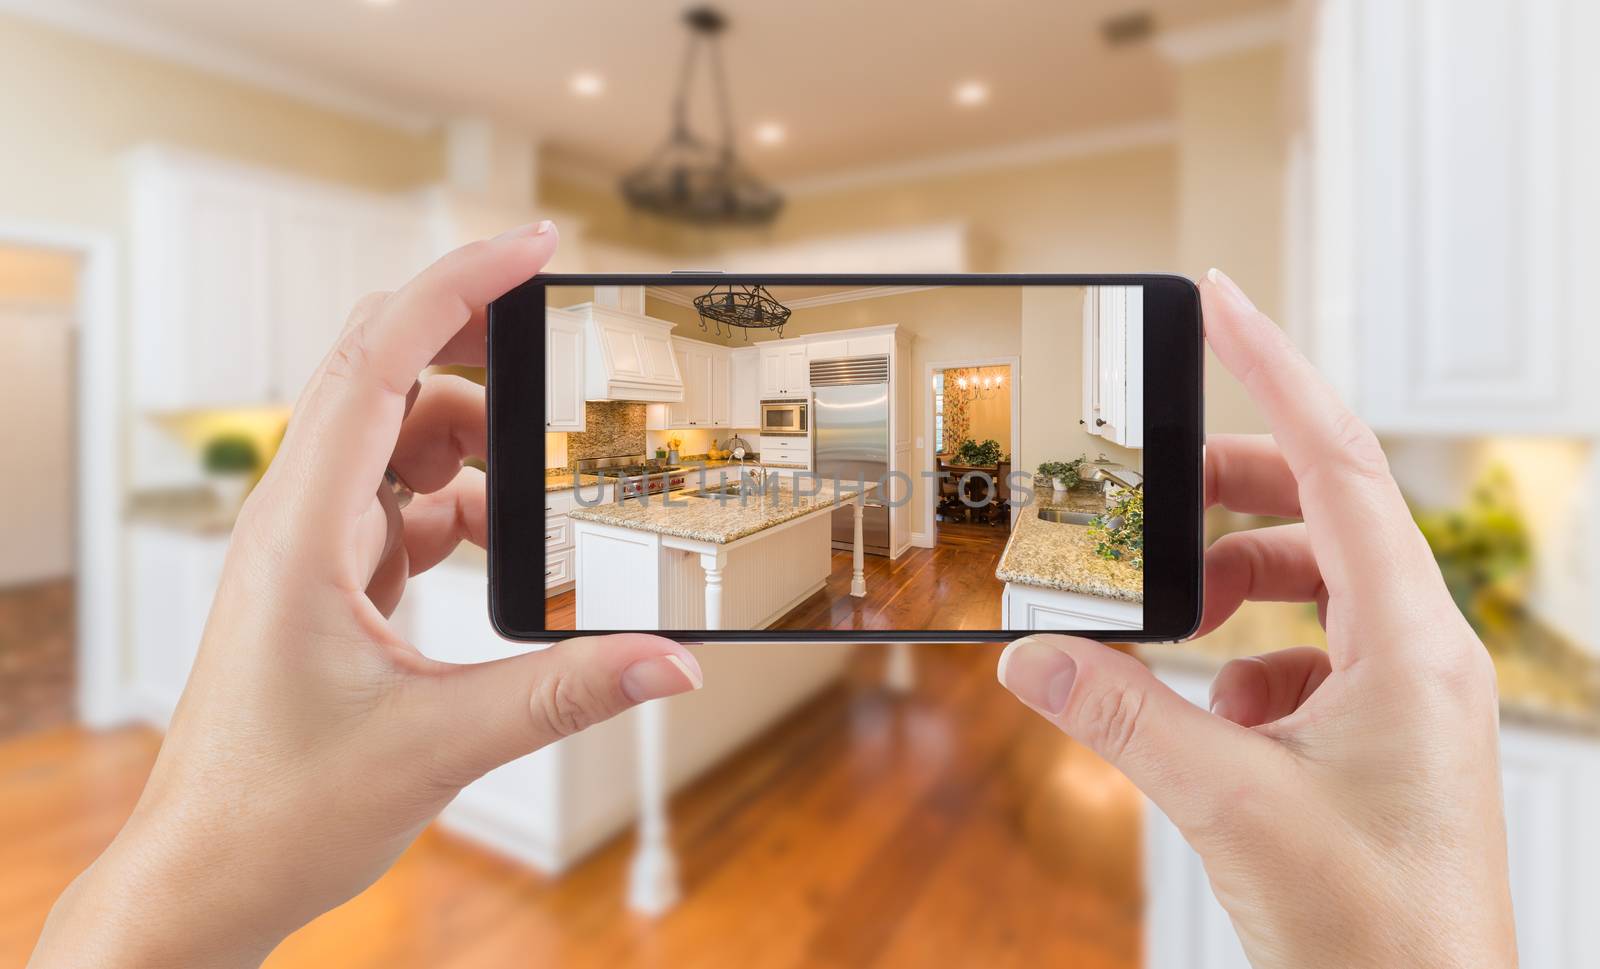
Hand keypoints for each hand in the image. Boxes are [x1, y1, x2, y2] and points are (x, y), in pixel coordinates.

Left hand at [30, 224, 703, 967]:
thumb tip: (673, 659)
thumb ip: (567, 692)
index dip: (457, 288)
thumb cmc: (277, 810)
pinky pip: (401, 505)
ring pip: (400, 445)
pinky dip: (459, 511)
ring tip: (544, 501)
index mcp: (301, 529)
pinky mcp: (326, 581)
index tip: (533, 245)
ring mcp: (308, 548)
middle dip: (481, 354)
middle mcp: (296, 519)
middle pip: (389, 380)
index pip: (378, 362)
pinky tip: (498, 557)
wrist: (206, 878)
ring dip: (476, 456)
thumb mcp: (441, 744)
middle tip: (566, 358)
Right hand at [998, 270, 1513, 967]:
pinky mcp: (1385, 738)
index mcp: (1410, 641)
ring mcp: (1409, 696)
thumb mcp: (1231, 805)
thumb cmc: (1378, 932)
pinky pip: (1310, 656)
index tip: (1221, 301)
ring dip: (1234, 588)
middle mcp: (1422, 652)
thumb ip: (1123, 716)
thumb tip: (1032, 654)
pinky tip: (1212, 715)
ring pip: (1315, 587)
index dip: (1274, 370)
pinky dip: (1248, 662)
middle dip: (1229, 494)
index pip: (1338, 462)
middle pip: (1323, 514)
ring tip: (1170, 620)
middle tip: (1149, 491)